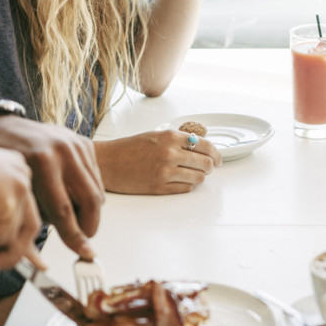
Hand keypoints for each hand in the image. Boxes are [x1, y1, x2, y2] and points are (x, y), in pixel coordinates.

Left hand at [0, 115, 101, 259]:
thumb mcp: (10, 187)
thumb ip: (33, 213)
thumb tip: (49, 247)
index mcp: (42, 162)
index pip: (64, 210)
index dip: (75, 236)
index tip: (84, 252)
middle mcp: (63, 150)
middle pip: (90, 200)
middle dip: (89, 225)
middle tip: (84, 239)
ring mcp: (76, 144)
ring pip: (96, 190)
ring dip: (90, 211)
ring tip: (76, 220)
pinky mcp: (84, 142)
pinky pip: (96, 177)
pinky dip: (90, 193)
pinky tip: (74, 198)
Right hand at [0, 140, 41, 275]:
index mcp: (7, 169)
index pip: (26, 211)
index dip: (24, 240)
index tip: (36, 263)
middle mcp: (19, 172)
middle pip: (29, 224)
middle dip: (11, 255)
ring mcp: (20, 181)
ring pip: (13, 234)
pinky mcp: (15, 193)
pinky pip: (1, 234)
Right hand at [94, 130, 221, 194]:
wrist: (107, 162)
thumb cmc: (129, 148)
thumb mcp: (156, 136)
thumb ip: (178, 141)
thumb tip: (202, 148)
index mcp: (170, 137)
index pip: (206, 146)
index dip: (216, 154)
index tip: (218, 159)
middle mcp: (170, 153)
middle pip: (206, 163)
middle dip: (210, 167)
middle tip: (208, 168)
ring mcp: (165, 171)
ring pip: (198, 178)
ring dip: (200, 177)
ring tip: (194, 175)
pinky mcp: (159, 187)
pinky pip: (185, 189)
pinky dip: (188, 186)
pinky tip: (182, 181)